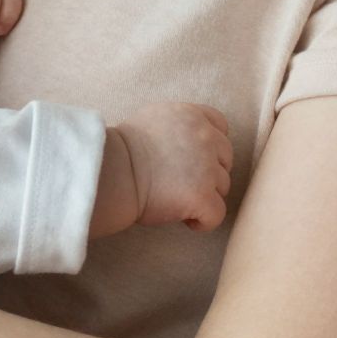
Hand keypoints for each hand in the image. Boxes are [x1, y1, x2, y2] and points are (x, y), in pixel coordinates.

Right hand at [118, 103, 232, 232]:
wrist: (111, 172)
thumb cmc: (121, 151)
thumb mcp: (152, 119)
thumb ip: (177, 125)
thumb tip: (184, 140)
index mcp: (192, 116)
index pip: (221, 127)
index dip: (212, 147)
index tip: (196, 160)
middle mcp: (205, 137)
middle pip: (225, 159)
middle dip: (209, 173)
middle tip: (183, 184)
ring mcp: (207, 168)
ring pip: (222, 187)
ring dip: (204, 196)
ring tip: (178, 201)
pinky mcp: (203, 196)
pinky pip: (216, 215)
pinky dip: (203, 221)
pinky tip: (186, 220)